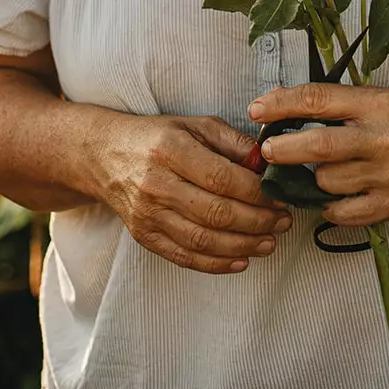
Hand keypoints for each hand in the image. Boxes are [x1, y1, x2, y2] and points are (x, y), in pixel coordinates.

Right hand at [93, 112, 292, 273]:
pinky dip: (216, 264)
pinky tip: (241, 260)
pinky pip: (184, 257)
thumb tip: (266, 162)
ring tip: (270, 242)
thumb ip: (233, 141)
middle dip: (258, 222)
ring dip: (244, 246)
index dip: (257, 192)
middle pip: (216, 213)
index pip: (222, 178)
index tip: (280, 196)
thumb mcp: (195, 125)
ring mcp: (148, 214)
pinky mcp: (144, 237)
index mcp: (171, 150)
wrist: (106, 156)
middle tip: (283, 221)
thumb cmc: (159, 137)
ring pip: (203, 241)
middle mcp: (157, 184)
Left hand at [248, 83, 388, 225]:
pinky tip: (331, 194)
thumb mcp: (378, 98)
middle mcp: (381, 139)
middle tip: (265, 150)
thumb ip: (334, 104)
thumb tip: (279, 104)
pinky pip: (341, 212)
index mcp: (376, 104)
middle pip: (317, 146)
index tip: (256, 109)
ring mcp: (387, 176)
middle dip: (282, 149)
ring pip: (325, 182)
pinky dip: (328, 205)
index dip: (281, 104)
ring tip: (312, 171)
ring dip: (309, 178)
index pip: (318, 100)